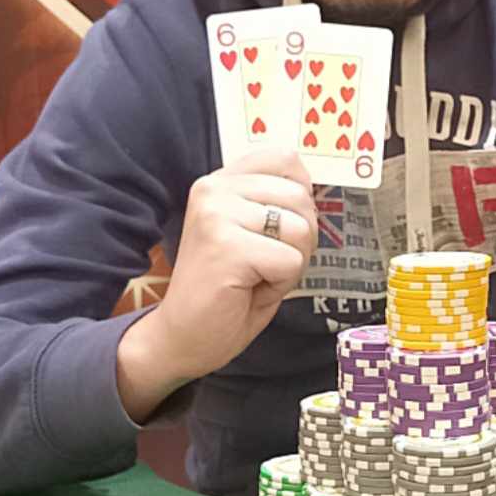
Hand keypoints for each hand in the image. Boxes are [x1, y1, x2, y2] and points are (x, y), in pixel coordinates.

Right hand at [117, 148, 317, 417]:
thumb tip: (313, 191)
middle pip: (301, 197)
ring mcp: (217, 215)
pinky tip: (249, 290)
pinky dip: (281, 284)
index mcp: (220, 181)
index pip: (285, 158)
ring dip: (290, 264)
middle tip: (265, 264)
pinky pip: (291, 261)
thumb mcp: (252, 233)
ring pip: (301, 230)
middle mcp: (214, 189)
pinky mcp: (226, 247)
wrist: (183, 337)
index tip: (281, 227)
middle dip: (300, 239)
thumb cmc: (225, 290)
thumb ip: (275, 204)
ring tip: (255, 277)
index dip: (301, 195)